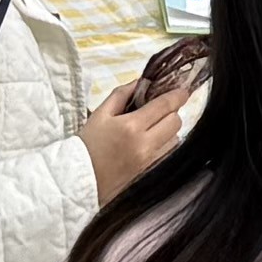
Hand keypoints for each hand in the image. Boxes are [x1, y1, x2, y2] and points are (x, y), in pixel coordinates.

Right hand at [77, 70, 197, 199]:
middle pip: (175, 123)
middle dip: (172, 112)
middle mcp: (145, 145)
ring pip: (175, 139)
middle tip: (160, 109)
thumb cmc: (87, 144)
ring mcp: (150, 162)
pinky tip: (150, 142)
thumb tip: (142, 82)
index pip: (164, 106)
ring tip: (153, 127)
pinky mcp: (150, 173)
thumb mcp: (100, 113)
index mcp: (131, 127)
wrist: (78, 179)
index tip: (183, 90)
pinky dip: (165, 145)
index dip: (177, 96)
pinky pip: (167, 154)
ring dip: (169, 130)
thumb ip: (122, 94)